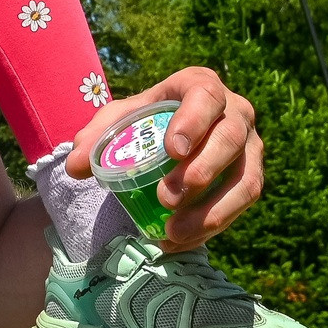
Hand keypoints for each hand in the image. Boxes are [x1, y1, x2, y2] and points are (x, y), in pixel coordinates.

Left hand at [63, 67, 264, 250]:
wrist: (177, 132)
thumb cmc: (148, 120)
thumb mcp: (120, 120)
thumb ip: (97, 138)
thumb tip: (75, 167)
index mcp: (202, 86)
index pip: (205, 96)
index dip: (193, 122)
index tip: (173, 151)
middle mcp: (236, 112)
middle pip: (229, 139)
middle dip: (201, 172)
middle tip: (166, 199)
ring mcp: (250, 145)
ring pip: (246, 178)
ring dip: (213, 209)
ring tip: (173, 231)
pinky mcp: (253, 175)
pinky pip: (244, 203)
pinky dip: (214, 225)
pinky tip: (181, 241)